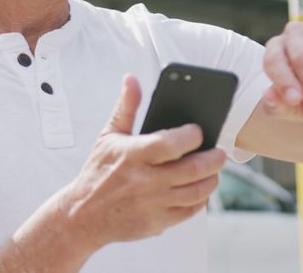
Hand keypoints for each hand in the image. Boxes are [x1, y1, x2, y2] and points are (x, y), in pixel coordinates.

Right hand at [58, 75, 225, 249]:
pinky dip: (201, 199)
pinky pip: (190, 211)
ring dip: (212, 178)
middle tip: (219, 152)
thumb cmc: (98, 172)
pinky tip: (200, 188)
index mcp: (134, 155)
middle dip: (214, 158)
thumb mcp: (109, 136)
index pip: (172, 143)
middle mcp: (146, 181)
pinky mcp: (158, 223)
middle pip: (194, 169)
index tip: (198, 131)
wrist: (84, 215)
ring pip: (198, 191)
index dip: (193, 135)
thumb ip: (126, 107)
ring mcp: (153, 204)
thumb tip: (131, 79)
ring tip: (213, 169)